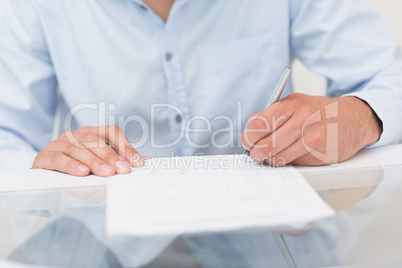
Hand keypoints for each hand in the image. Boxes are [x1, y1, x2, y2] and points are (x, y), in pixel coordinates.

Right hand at [32, 126, 145, 176]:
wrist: (44, 177)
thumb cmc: (77, 170)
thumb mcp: (98, 166)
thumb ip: (116, 163)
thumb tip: (141, 163)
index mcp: (91, 133)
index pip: (111, 132)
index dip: (125, 146)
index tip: (137, 163)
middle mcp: (76, 135)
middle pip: (95, 140)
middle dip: (111, 156)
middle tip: (123, 169)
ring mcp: (59, 143)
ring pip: (78, 149)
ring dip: (94, 162)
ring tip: (107, 173)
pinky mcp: (44, 156)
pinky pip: (58, 158)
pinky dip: (71, 165)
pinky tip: (82, 172)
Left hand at [241, 93, 382, 165]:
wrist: (353, 119)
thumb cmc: (318, 112)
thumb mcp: (295, 103)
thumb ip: (271, 114)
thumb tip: (249, 129)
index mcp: (292, 104)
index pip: (258, 125)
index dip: (248, 137)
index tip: (248, 141)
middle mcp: (303, 120)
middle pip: (265, 145)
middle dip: (256, 153)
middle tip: (255, 153)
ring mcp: (313, 138)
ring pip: (277, 158)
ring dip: (270, 160)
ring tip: (271, 155)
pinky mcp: (321, 155)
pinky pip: (293, 164)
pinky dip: (287, 162)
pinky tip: (291, 154)